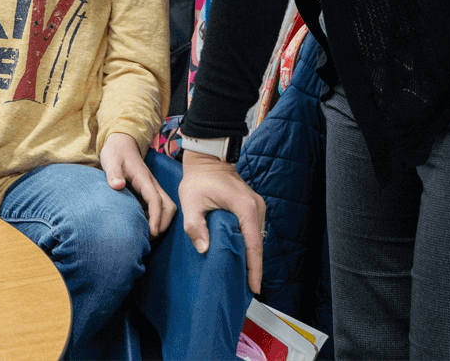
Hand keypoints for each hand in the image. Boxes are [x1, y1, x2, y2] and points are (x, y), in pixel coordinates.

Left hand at [100, 132, 176, 237]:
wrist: (122, 143)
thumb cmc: (115, 152)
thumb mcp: (111, 160)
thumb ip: (113, 173)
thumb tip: (118, 186)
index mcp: (144, 178)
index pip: (155, 200)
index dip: (156, 217)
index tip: (152, 232)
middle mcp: (151, 185)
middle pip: (168, 206)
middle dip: (163, 223)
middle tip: (149, 237)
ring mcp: (151, 188)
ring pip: (166, 208)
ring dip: (160, 222)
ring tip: (146, 235)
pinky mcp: (148, 192)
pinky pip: (157, 208)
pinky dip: (154, 219)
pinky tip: (141, 226)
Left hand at [180, 149, 265, 294]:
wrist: (207, 159)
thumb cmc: (198, 179)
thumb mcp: (191, 203)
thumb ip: (195, 226)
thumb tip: (205, 249)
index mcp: (244, 208)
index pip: (253, 244)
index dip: (254, 268)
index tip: (254, 287)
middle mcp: (256, 208)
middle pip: (258, 244)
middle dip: (254, 267)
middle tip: (246, 289)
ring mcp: (256, 206)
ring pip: (257, 238)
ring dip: (252, 256)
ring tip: (245, 278)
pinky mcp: (253, 206)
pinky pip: (254, 230)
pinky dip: (250, 245)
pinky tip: (242, 257)